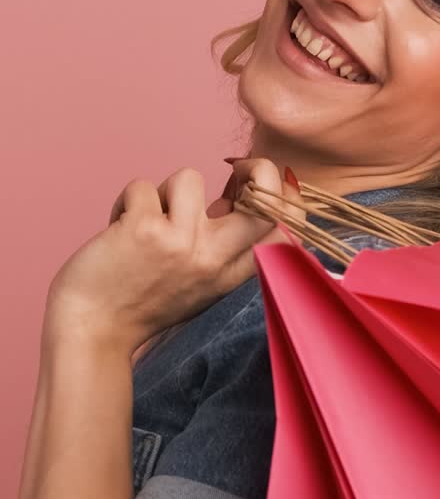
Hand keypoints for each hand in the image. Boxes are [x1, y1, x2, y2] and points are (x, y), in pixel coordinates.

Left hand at [43, 158, 304, 354]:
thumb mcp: (199, 284)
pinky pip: (143, 186)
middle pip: (265, 199)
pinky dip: (126, 202)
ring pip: (189, 177)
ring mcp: (182, 243)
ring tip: (148, 219)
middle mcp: (214, 259)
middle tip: (237, 167)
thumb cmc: (140, 303)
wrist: (92, 330)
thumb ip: (221, 247)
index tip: (270, 183)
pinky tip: (119, 229)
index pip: (285, 232)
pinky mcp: (146, 229)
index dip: (288, 198)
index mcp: (230, 275)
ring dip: (162, 192)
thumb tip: (232, 195)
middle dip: (260, 169)